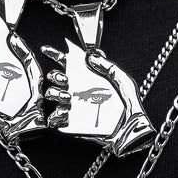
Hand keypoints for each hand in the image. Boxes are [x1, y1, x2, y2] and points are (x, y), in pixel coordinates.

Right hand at [41, 39, 153, 154]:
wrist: (130, 128)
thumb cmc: (129, 105)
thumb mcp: (122, 80)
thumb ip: (107, 66)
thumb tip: (91, 55)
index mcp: (87, 79)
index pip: (67, 63)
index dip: (55, 55)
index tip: (47, 49)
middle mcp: (77, 91)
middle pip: (53, 78)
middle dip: (54, 75)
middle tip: (65, 79)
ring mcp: (72, 107)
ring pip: (50, 96)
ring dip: (54, 92)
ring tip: (67, 96)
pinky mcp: (71, 124)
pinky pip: (54, 120)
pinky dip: (55, 115)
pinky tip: (65, 111)